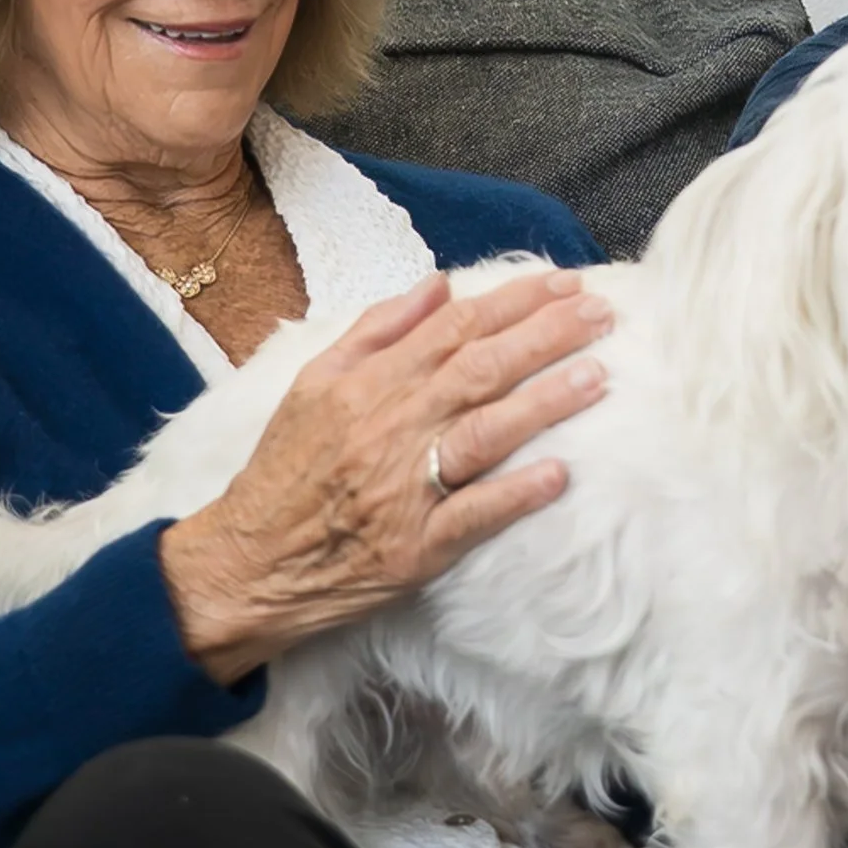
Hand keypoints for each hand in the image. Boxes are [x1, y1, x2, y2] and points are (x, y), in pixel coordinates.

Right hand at [160, 269, 613, 682]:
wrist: (245, 564)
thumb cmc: (284, 472)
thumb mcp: (312, 385)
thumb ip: (375, 331)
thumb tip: (438, 285)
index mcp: (365, 385)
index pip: (453, 329)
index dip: (513, 302)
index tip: (564, 283)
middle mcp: (388, 429)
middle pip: (479, 370)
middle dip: (545, 336)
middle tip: (602, 313)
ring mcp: (404, 489)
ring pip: (484, 433)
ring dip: (544, 402)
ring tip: (597, 376)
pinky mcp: (414, 548)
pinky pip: (472, 516)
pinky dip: (515, 493)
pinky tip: (558, 474)